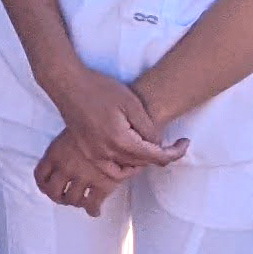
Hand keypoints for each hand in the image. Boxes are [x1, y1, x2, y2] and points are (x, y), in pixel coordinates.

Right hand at [35, 67, 181, 213]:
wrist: (67, 84)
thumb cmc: (99, 88)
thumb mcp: (131, 102)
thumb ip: (148, 127)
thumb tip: (157, 144)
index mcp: (120, 140)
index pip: (156, 156)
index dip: (175, 152)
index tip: (185, 142)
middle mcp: (106, 152)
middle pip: (143, 163)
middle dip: (160, 154)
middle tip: (172, 142)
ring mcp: (94, 154)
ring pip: (127, 169)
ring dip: (143, 162)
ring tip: (150, 147)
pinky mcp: (87, 151)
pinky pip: (111, 169)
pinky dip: (124, 167)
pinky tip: (130, 154)